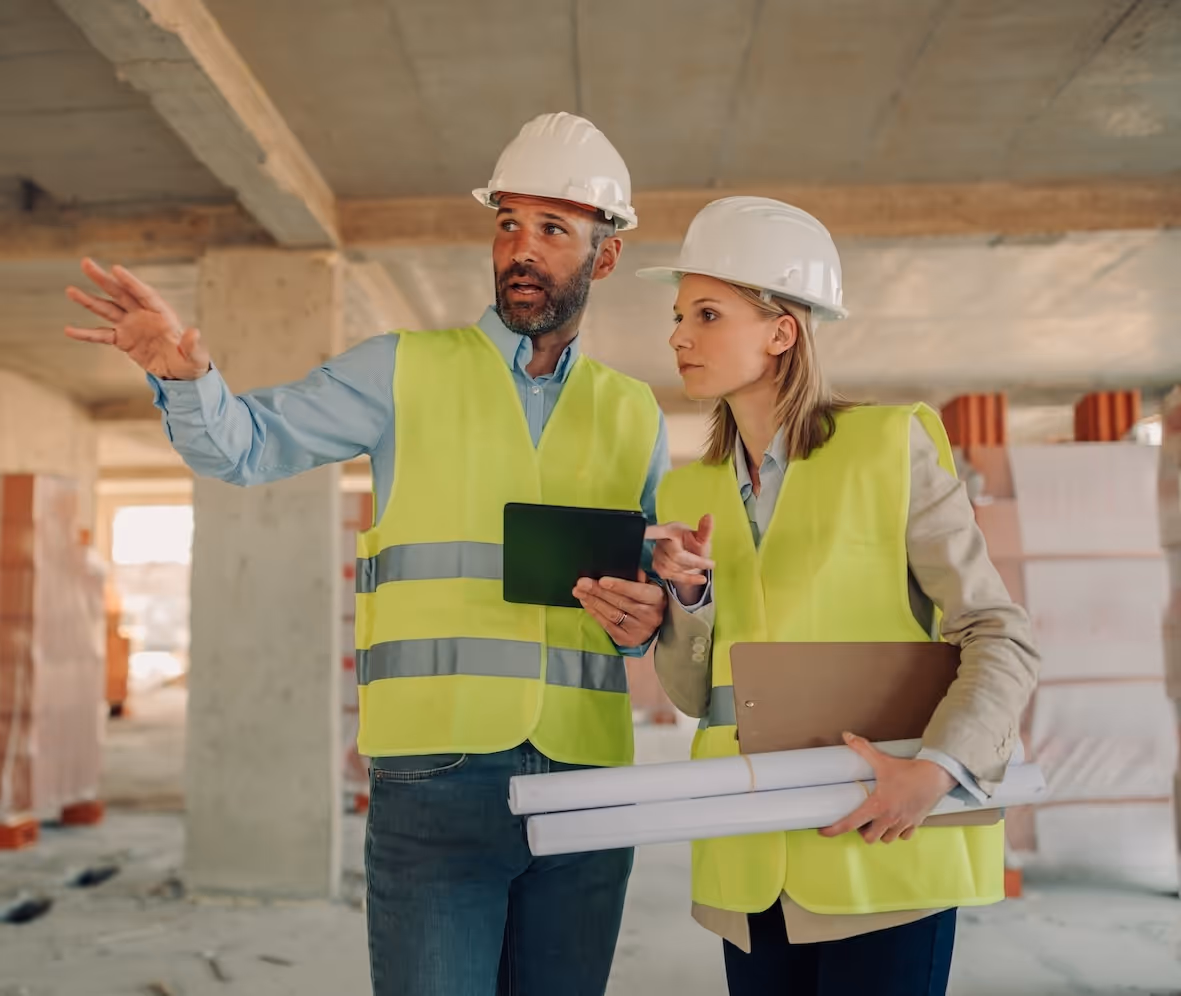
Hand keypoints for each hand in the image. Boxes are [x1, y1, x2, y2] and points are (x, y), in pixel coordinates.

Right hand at [64, 258, 210, 379]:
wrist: (180, 372)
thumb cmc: (191, 361)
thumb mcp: (195, 356)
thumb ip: (192, 344)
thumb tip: (193, 333)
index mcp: (162, 313)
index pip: (144, 294)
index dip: (130, 282)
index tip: (116, 269)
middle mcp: (143, 315)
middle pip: (121, 294)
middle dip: (104, 280)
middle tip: (86, 263)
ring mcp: (131, 325)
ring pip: (107, 310)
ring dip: (89, 300)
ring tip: (71, 290)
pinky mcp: (123, 339)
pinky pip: (102, 335)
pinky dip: (86, 333)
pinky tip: (70, 330)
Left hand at [573, 571, 666, 648]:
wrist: (653, 624)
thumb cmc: (647, 598)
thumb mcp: (648, 584)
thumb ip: (638, 576)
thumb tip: (623, 567)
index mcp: (656, 598)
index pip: (636, 591)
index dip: (619, 586)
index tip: (602, 580)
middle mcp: (650, 616)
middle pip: (620, 602)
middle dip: (598, 592)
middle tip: (582, 583)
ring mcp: (638, 630)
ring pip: (611, 614)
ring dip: (593, 602)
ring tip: (579, 592)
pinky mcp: (627, 639)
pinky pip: (607, 625)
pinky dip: (595, 613)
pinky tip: (586, 603)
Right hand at [645, 515, 714, 604]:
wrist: (691, 558)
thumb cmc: (693, 544)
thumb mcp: (701, 536)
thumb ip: (705, 528)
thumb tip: (709, 516)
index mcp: (669, 531)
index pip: (656, 531)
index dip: (648, 532)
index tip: (642, 532)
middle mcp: (660, 543)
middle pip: (675, 556)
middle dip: (694, 561)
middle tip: (709, 562)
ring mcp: (657, 557)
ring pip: (675, 567)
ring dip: (691, 569)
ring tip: (700, 564)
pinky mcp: (658, 569)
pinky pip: (673, 576)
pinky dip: (690, 578)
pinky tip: (701, 579)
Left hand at [819, 733, 955, 843]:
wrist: (937, 775)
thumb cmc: (909, 770)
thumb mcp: (882, 760)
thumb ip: (862, 748)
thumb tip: (846, 735)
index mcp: (878, 806)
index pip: (850, 823)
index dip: (834, 830)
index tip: (823, 831)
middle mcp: (889, 818)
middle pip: (869, 838)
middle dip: (862, 832)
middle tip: (860, 820)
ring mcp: (903, 823)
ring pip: (887, 839)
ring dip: (880, 833)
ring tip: (876, 821)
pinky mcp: (916, 823)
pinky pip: (904, 836)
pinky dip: (897, 832)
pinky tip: (894, 822)